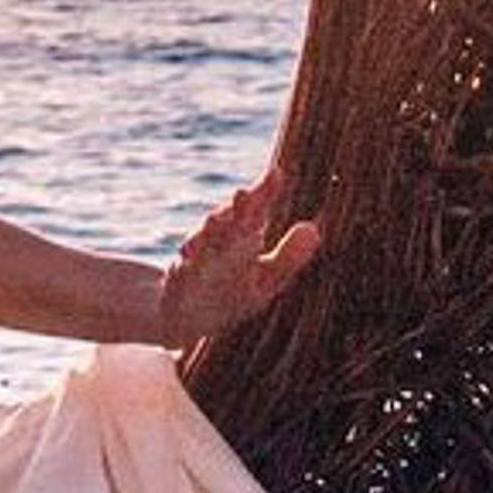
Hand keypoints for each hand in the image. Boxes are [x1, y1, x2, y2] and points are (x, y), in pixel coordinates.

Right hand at [157, 165, 321, 357]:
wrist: (184, 317)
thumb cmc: (231, 294)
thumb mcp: (266, 280)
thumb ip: (289, 257)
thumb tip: (314, 228)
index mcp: (241, 239)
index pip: (254, 212)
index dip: (264, 194)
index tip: (276, 175)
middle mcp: (217, 246)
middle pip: (228, 225)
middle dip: (234, 212)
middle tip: (243, 194)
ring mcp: (195, 264)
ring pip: (201, 246)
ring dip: (206, 234)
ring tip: (212, 222)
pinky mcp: (178, 286)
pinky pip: (181, 277)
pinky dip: (183, 270)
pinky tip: (183, 262)